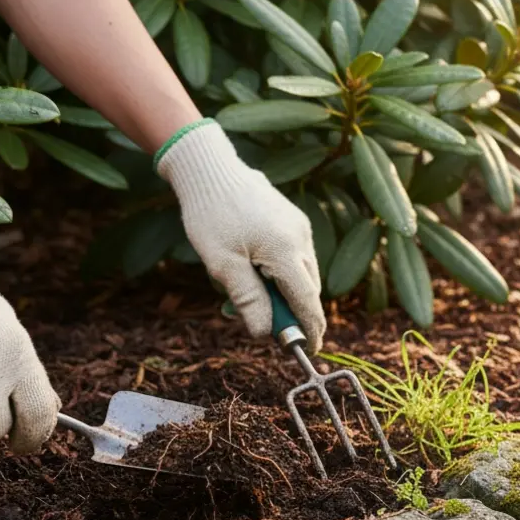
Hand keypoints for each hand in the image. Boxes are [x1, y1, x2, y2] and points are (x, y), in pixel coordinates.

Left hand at [157, 120, 326, 352]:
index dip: (310, 331)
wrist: (209, 167)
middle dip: (291, 313)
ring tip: (245, 291)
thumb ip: (249, 300)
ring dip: (282, 292)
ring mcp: (299, 226)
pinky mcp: (292, 218)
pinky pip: (294, 256)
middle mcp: (301, 239)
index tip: (309, 352)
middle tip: (264, 324)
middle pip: (308, 290)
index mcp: (287, 252)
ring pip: (301, 274)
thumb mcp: (223, 265)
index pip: (308, 303)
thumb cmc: (211, 215)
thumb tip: (265, 333)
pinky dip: (279, 272)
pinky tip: (251, 269)